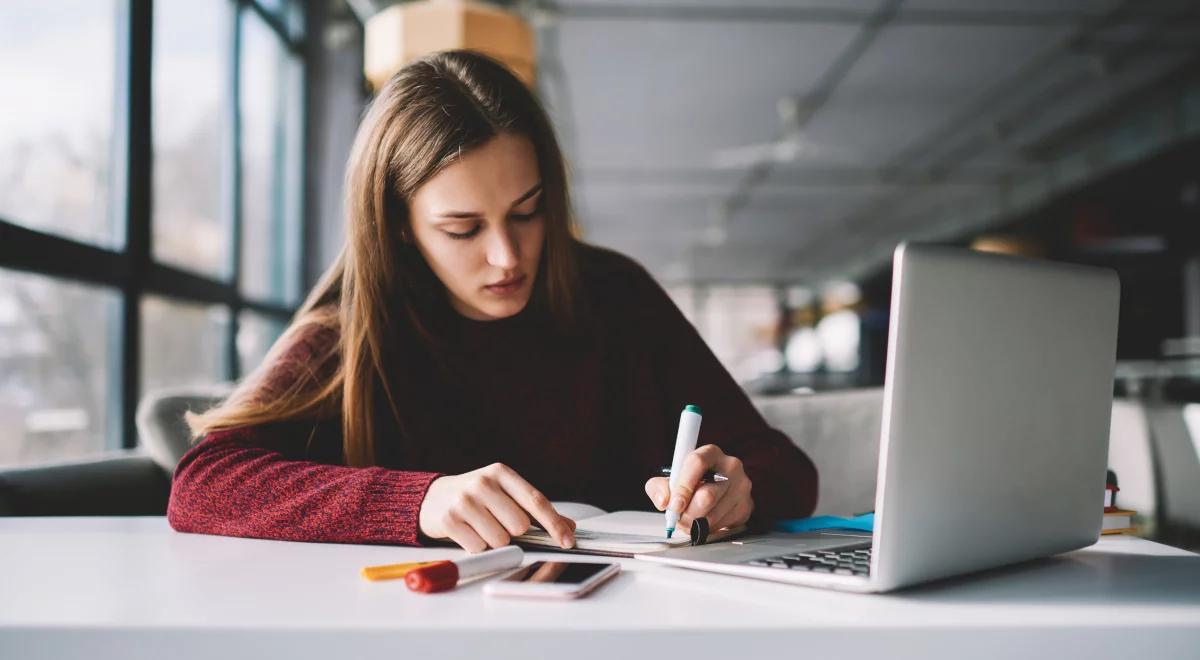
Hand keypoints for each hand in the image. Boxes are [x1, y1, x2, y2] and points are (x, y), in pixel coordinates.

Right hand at [419, 463, 575, 552]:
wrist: (432, 497)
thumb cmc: (476, 497)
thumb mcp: (505, 494)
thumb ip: (535, 509)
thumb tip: (568, 527)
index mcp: (501, 473)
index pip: (536, 500)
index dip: (555, 524)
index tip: (568, 541)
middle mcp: (483, 483)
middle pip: (519, 525)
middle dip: (514, 533)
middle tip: (499, 524)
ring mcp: (465, 501)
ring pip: (500, 540)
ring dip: (495, 542)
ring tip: (481, 528)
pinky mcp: (450, 520)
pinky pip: (478, 548)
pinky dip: (478, 547)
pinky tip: (469, 533)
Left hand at [644, 445, 753, 532]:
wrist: (713, 492)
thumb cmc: (690, 483)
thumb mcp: (668, 479)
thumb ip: (658, 487)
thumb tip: (664, 501)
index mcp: (710, 453)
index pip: (697, 464)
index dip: (683, 487)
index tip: (674, 505)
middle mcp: (730, 466)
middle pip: (707, 495)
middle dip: (688, 513)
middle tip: (678, 518)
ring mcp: (742, 486)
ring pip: (714, 514)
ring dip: (695, 524)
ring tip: (688, 521)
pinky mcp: (747, 506)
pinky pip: (723, 525)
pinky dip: (708, 529)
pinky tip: (703, 521)